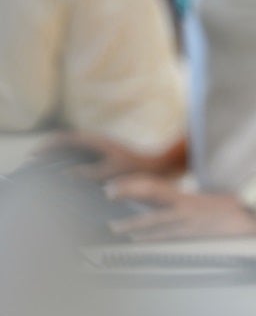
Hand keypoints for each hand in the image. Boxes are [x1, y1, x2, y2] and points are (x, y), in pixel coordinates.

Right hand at [40, 132, 175, 181]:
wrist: (162, 165)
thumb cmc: (140, 168)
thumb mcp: (112, 173)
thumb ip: (87, 173)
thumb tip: (65, 174)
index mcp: (94, 140)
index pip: (62, 139)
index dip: (45, 147)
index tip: (33, 156)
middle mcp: (95, 141)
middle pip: (64, 144)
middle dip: (48, 153)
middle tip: (34, 164)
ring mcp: (101, 147)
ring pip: (73, 151)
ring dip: (59, 159)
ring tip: (46, 171)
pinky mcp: (106, 155)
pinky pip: (83, 157)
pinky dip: (72, 165)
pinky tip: (70, 177)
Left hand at [105, 175, 255, 240]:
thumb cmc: (240, 212)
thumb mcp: (214, 206)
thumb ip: (194, 208)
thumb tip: (181, 212)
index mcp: (188, 198)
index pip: (155, 187)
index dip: (133, 184)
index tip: (113, 186)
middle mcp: (187, 205)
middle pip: (151, 194)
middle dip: (128, 192)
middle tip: (107, 194)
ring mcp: (192, 219)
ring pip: (156, 218)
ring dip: (133, 222)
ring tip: (115, 227)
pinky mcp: (198, 231)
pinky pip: (170, 233)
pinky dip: (152, 236)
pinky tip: (138, 239)